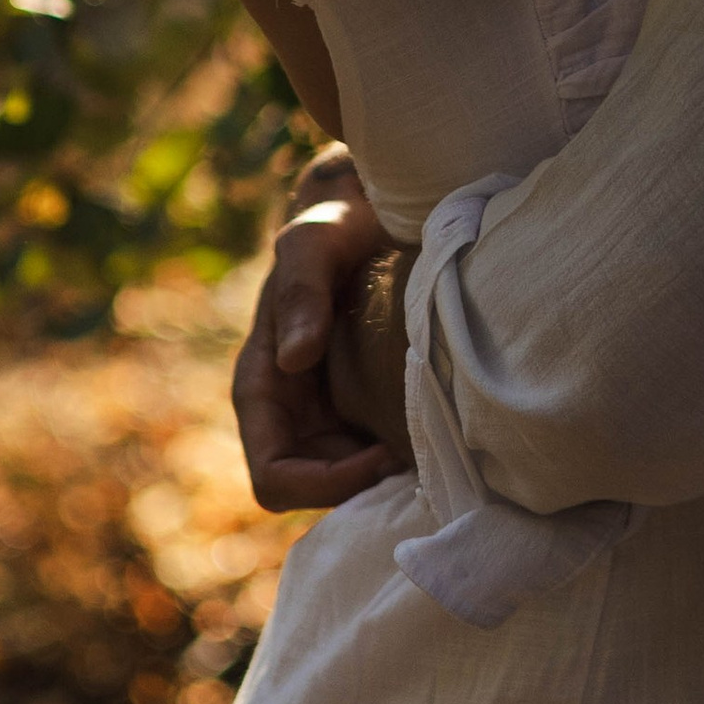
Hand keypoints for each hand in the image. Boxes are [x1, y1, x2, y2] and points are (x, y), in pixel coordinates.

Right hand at [230, 148, 406, 513]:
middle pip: (319, 493)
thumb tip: (294, 360)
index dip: (325, 484)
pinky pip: (379, 457)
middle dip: (365, 486)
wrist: (368, 210)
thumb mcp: (313, 243)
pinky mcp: (364, 407)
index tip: (380, 453)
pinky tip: (442, 427)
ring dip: (389, 477)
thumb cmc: (334, 223)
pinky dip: (407, 455)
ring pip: (353, 483)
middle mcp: (291, 413)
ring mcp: (328, 414)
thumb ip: (301, 291)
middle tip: (422, 450)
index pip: (275, 477)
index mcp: (262, 387)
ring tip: (438, 440)